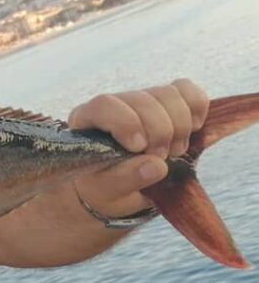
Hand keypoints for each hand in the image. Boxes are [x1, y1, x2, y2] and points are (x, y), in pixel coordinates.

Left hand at [67, 80, 209, 217]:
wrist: (119, 186)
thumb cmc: (105, 187)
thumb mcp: (107, 191)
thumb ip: (125, 179)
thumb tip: (156, 166)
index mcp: (86, 121)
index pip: (104, 105)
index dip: (127, 123)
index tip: (139, 147)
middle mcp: (113, 105)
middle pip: (143, 100)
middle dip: (160, 132)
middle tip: (162, 158)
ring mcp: (140, 101)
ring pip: (168, 93)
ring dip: (180, 125)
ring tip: (175, 151)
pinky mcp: (166, 103)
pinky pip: (186, 90)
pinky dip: (196, 107)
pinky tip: (193, 129)